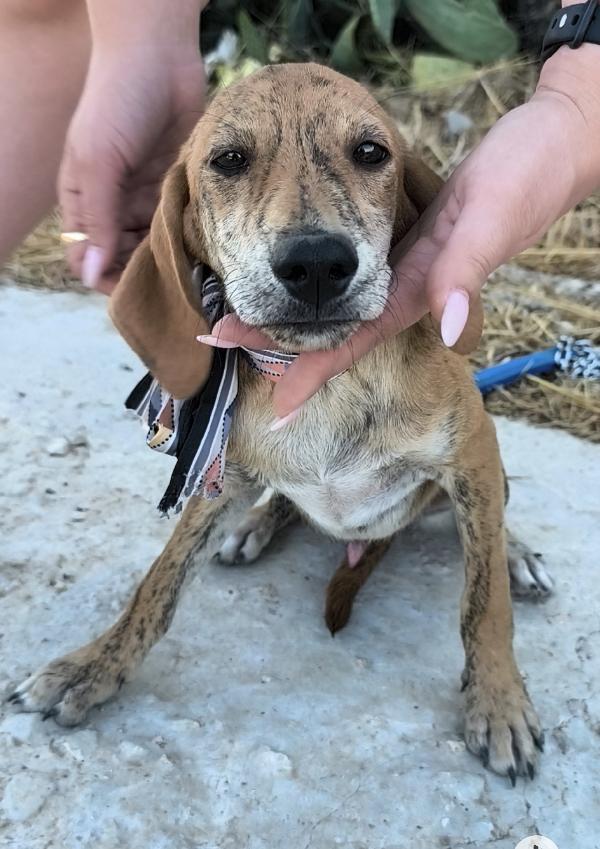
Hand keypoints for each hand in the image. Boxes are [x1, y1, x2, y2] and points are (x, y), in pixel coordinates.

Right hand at [60, 46, 204, 293]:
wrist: (159, 55)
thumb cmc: (116, 101)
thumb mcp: (98, 162)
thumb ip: (98, 219)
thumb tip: (90, 275)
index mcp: (85, 200)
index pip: (87, 257)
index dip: (105, 278)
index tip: (133, 291)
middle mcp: (114, 204)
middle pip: (124, 257)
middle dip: (141, 273)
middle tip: (169, 284)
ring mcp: (146, 196)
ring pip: (154, 244)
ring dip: (167, 257)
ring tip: (187, 269)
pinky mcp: (176, 187)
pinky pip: (179, 223)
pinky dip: (186, 236)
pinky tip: (200, 248)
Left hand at [202, 47, 599, 422]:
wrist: (548, 147)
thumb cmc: (527, 180)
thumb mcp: (492, 223)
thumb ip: (467, 275)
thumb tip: (452, 332)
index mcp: (421, 291)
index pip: (356, 341)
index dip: (315, 374)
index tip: (275, 406)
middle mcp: (407, 284)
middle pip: (333, 324)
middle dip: (278, 337)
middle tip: (217, 334)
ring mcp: (405, 261)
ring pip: (338, 298)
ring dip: (292, 308)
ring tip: (239, 306)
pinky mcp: (406, 234)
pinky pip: (353, 266)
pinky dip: (320, 275)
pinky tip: (296, 272)